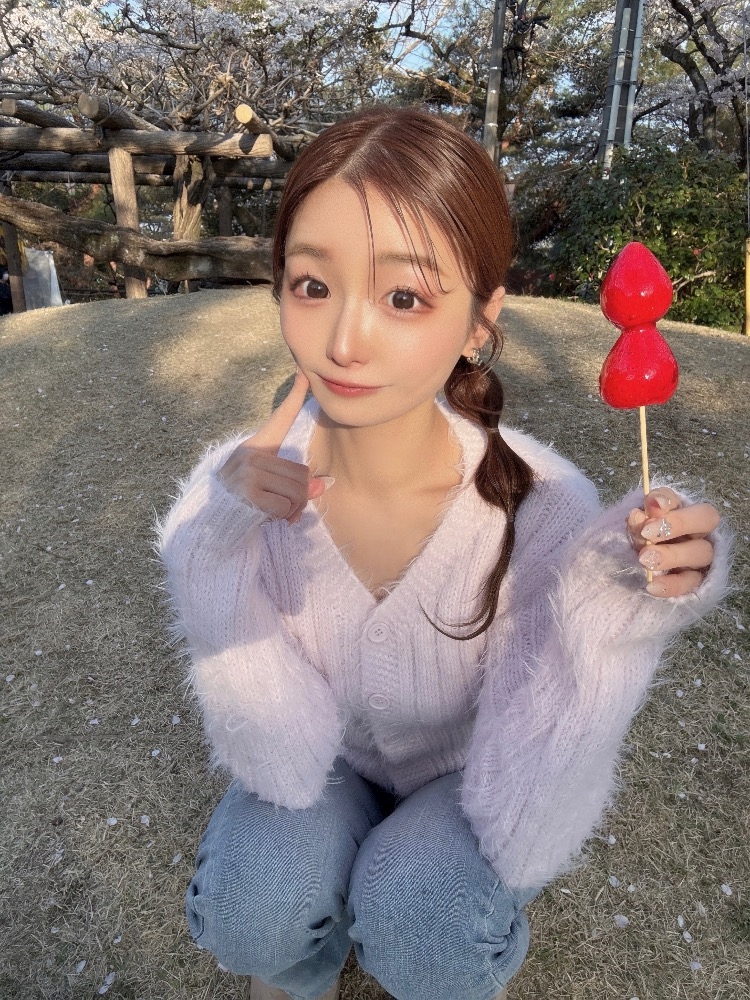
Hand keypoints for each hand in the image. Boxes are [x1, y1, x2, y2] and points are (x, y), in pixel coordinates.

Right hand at [218, 370, 330, 523]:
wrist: (212, 521)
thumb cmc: (245, 501)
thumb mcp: (272, 487)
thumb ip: (299, 484)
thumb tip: (324, 485)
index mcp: (256, 446)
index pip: (280, 418)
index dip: (294, 397)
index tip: (304, 373)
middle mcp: (251, 454)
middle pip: (301, 473)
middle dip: (299, 496)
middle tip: (285, 506)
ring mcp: (248, 472)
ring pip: (297, 491)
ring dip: (292, 508)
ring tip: (275, 511)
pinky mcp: (248, 492)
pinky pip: (285, 506)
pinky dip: (283, 517)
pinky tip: (268, 517)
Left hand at [626, 487, 719, 597]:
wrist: (625, 575)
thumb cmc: (634, 542)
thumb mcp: (632, 529)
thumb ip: (637, 520)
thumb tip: (638, 514)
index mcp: (681, 511)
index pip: (682, 498)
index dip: (669, 501)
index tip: (650, 506)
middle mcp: (697, 531)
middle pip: (705, 519)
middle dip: (677, 523)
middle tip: (647, 533)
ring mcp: (699, 557)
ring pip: (701, 552)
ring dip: (672, 555)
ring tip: (645, 560)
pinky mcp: (695, 581)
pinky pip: (690, 583)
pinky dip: (671, 585)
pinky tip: (651, 586)